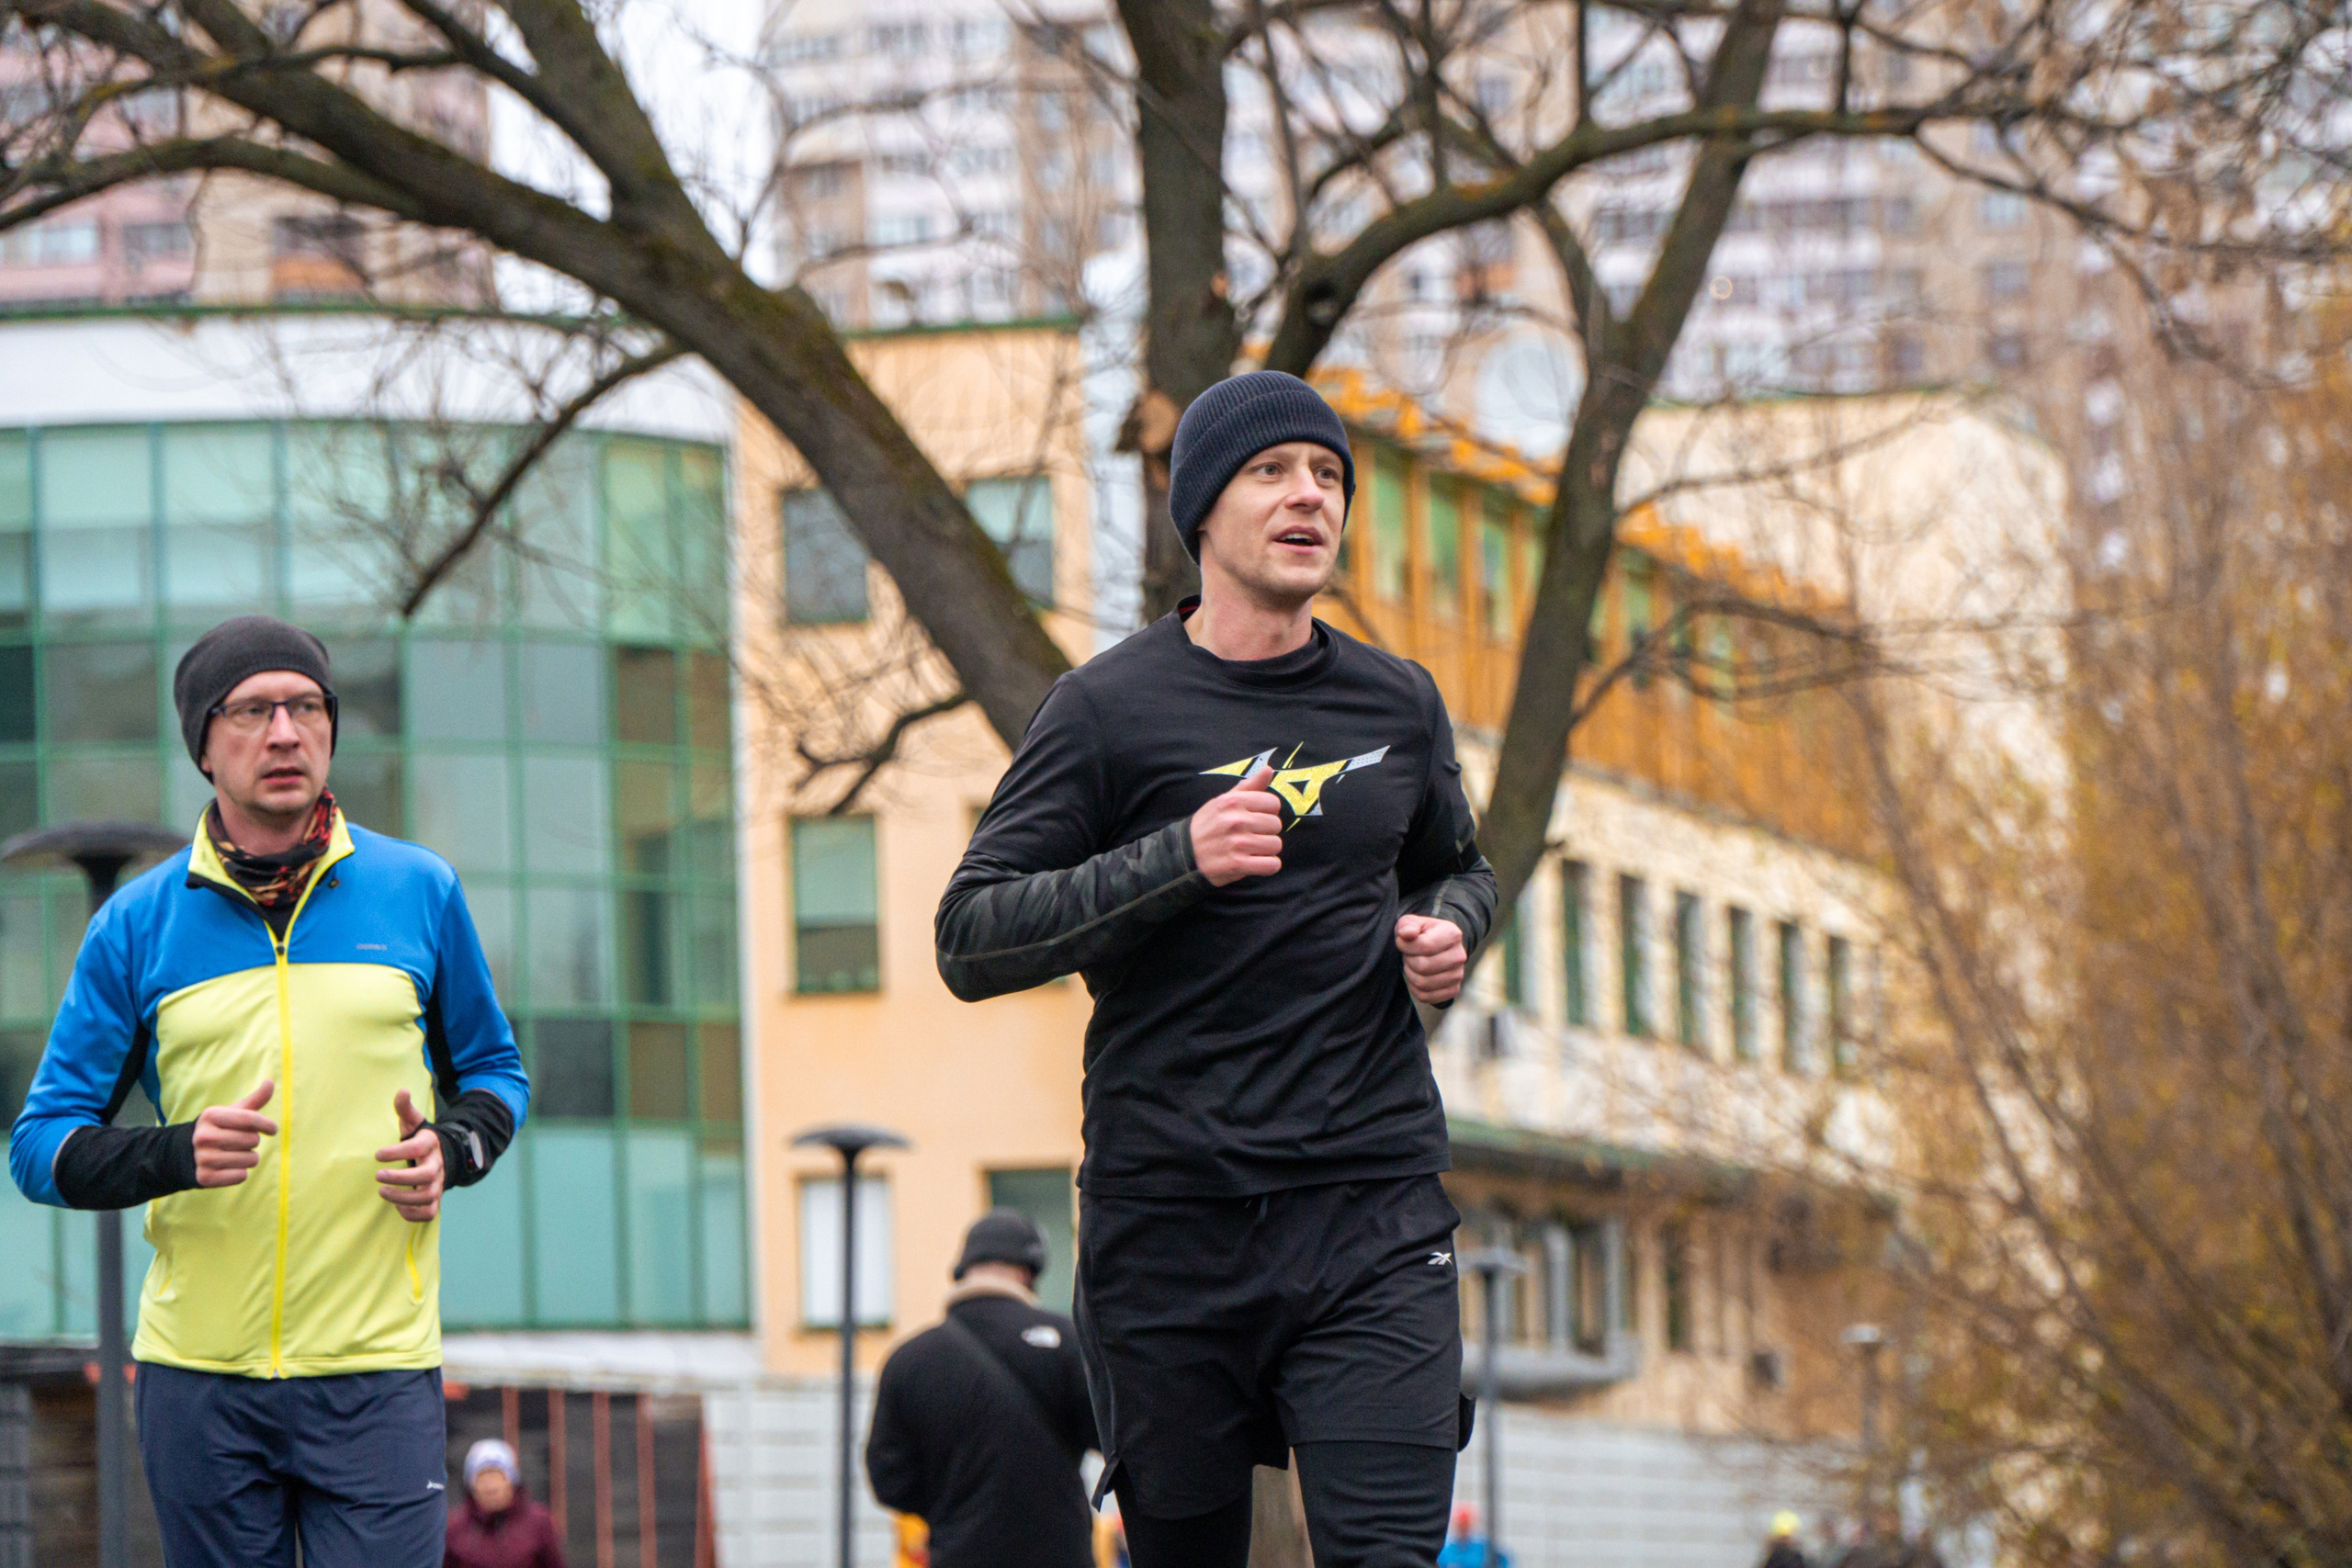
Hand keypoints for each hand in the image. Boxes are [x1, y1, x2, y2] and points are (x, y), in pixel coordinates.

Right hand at [192, 1080, 276, 1187]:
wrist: (186, 1154)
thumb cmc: (218, 1129)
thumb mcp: (232, 1113)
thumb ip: (254, 1100)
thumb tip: (270, 1082)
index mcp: (211, 1116)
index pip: (250, 1119)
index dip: (267, 1124)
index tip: (273, 1130)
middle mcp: (204, 1136)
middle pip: (252, 1140)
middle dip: (253, 1142)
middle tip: (240, 1143)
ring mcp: (202, 1158)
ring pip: (250, 1160)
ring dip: (249, 1158)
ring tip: (234, 1154)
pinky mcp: (204, 1177)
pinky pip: (241, 1176)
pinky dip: (240, 1173)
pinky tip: (228, 1167)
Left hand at [374, 1089, 442, 1222]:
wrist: (443, 1158)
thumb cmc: (420, 1140)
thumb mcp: (413, 1122)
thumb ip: (405, 1109)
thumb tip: (402, 1090)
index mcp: (430, 1145)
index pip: (418, 1147)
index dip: (397, 1151)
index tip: (377, 1154)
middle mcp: (436, 1166)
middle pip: (426, 1175)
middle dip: (400, 1178)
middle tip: (378, 1176)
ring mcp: (437, 1184)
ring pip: (427, 1196)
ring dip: (402, 1197)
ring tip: (382, 1191)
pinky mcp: (434, 1200)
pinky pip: (428, 1213)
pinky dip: (412, 1213)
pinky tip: (397, 1205)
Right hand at [1190, 764, 1284, 886]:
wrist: (1184, 853)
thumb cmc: (1208, 824)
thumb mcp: (1224, 800)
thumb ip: (1248, 786)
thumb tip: (1268, 769)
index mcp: (1233, 801)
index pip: (1273, 804)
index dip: (1267, 812)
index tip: (1255, 818)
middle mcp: (1236, 820)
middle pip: (1276, 825)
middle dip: (1267, 832)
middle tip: (1251, 836)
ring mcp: (1237, 843)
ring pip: (1275, 845)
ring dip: (1267, 850)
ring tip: (1252, 849)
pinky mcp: (1237, 864)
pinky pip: (1272, 865)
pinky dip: (1267, 866)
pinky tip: (1255, 862)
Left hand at [1395, 915, 1467, 1003]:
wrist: (1437, 947)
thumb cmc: (1421, 933)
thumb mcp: (1412, 922)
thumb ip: (1408, 925)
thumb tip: (1406, 934)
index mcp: (1452, 934)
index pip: (1424, 946)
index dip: (1405, 946)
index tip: (1401, 942)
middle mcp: (1459, 956)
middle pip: (1423, 966)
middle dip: (1408, 961)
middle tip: (1409, 955)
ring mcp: (1458, 975)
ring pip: (1423, 983)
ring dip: (1410, 974)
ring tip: (1413, 965)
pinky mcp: (1453, 990)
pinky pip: (1426, 996)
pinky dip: (1414, 989)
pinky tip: (1416, 977)